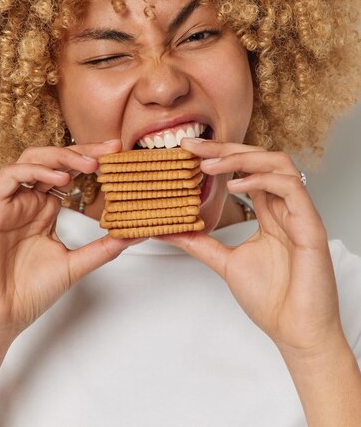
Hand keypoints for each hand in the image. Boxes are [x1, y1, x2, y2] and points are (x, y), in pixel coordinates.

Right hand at [0, 140, 142, 344]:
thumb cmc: (29, 292)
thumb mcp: (76, 265)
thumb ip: (104, 248)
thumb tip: (135, 233)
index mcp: (45, 209)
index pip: (68, 171)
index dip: (91, 158)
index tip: (117, 152)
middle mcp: (28, 201)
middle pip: (53, 159)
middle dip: (82, 151)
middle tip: (110, 150)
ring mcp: (10, 204)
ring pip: (30, 160)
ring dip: (60, 157)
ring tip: (88, 165)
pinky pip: (8, 177)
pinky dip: (33, 171)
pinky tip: (59, 180)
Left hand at [155, 138, 343, 358]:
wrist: (296, 332)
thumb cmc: (272, 300)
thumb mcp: (226, 262)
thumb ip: (200, 243)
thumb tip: (169, 230)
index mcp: (270, 213)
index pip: (246, 170)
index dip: (220, 155)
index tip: (187, 150)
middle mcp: (285, 207)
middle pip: (260, 158)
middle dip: (226, 148)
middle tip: (192, 146)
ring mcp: (299, 213)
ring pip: (279, 163)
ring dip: (243, 157)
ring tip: (211, 165)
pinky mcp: (310, 225)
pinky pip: (290, 187)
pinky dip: (261, 179)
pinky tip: (236, 186)